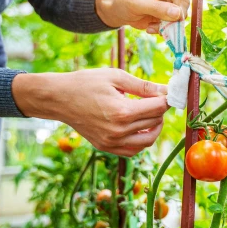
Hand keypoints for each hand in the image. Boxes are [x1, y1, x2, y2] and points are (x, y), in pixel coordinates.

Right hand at [13, 69, 170, 156]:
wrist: (58, 98)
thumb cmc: (85, 83)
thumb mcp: (116, 77)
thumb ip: (143, 86)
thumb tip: (166, 90)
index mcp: (122, 112)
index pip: (158, 108)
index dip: (166, 99)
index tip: (168, 93)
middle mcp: (118, 131)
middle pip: (155, 123)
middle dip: (161, 110)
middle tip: (157, 99)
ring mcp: (111, 142)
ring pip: (147, 141)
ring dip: (155, 127)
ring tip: (150, 113)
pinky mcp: (106, 147)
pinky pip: (133, 150)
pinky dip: (141, 141)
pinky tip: (139, 127)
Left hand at [95, 0, 194, 32]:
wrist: (117, 12)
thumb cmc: (122, 1)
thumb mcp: (135, 3)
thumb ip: (156, 8)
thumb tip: (178, 14)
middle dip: (178, 10)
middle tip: (168, 21)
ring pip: (183, 10)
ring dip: (171, 23)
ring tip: (154, 27)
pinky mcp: (170, 12)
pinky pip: (176, 22)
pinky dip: (166, 29)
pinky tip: (152, 28)